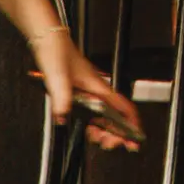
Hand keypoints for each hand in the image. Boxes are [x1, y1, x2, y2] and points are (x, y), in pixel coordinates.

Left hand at [29, 25, 143, 151]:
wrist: (48, 39)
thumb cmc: (57, 51)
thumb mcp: (58, 77)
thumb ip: (62, 99)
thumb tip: (63, 118)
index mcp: (97, 87)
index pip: (123, 107)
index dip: (131, 124)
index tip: (135, 138)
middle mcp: (96, 89)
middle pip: (115, 116)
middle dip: (116, 133)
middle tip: (110, 144)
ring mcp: (88, 91)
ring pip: (104, 115)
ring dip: (104, 130)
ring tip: (99, 138)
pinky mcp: (78, 92)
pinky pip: (93, 112)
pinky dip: (94, 123)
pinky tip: (88, 127)